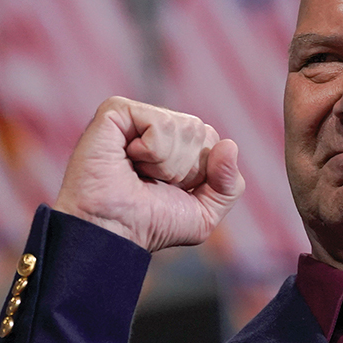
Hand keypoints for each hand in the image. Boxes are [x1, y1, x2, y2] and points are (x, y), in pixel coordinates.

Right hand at [54, 97, 244, 252]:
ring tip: (138, 173)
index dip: (201, 174)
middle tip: (152, 182)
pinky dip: (152, 150)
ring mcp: (136, 117)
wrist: (113, 231)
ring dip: (167, 163)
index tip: (171, 190)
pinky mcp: (117, 111)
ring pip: (186, 127)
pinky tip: (129, 160)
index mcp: (175, 145)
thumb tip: (229, 145)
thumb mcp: (204, 214)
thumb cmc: (150, 225)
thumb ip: (229, 185)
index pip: (213, 142)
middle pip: (201, 132)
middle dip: (185, 168)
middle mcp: (155, 127)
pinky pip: (162, 123)